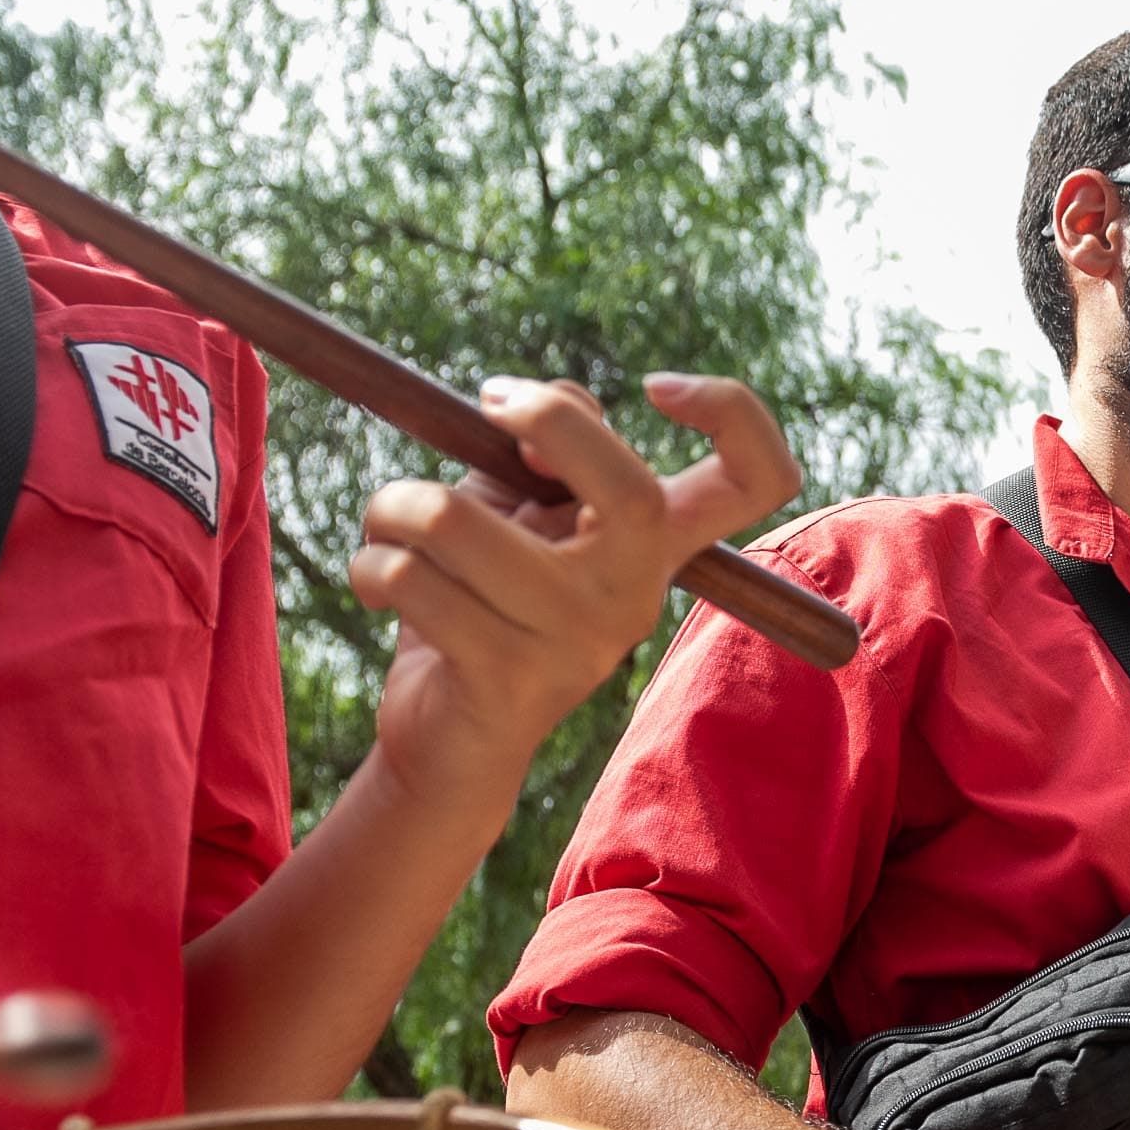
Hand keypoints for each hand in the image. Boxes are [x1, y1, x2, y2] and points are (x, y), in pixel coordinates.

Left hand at [352, 373, 801, 813]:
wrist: (448, 741)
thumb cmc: (482, 600)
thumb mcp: (524, 509)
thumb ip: (548, 444)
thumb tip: (538, 406)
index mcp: (656, 550)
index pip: (760, 479)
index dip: (734, 412)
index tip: (656, 387)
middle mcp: (637, 597)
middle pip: (630, 490)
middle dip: (545, 417)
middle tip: (486, 407)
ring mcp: (578, 643)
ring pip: (453, 520)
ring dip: (393, 505)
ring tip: (385, 527)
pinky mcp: (505, 679)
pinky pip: (409, 578)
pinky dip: (369, 563)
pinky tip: (375, 586)